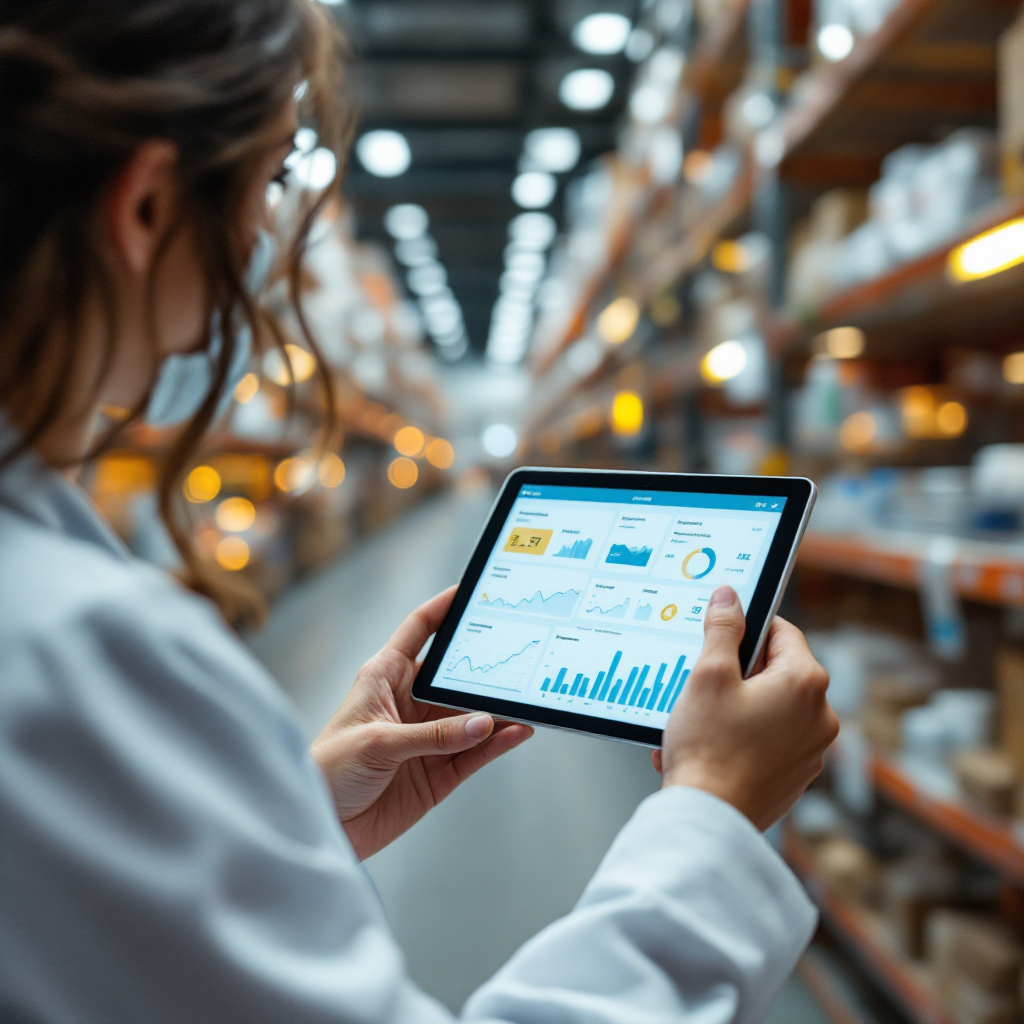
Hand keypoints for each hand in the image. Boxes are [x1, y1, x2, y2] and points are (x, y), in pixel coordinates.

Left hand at [311, 587, 532, 859]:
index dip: (444, 608)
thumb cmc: (328, 771)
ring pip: (472, 715)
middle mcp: (409, 701)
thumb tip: (481, 723)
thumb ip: (432, 735)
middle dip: (485, 663)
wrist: (321, 830)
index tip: (472, 591)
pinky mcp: (437, 771)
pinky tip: (517, 731)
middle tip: (518, 650)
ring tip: (526, 698)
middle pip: (455, 673)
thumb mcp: (377, 742)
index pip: (419, 630)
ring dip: (497, 708)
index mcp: (385, 676)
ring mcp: (427, 737)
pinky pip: (475, 752)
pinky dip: (498, 742)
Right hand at [653, 586, 838, 830]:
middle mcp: (820, 716)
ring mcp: (811, 749)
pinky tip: (708, 745)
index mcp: (805, 683)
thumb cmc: (709, 749)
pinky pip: (769, 740)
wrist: (709, 817)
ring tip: (700, 720)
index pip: (782, 631)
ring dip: (736, 706)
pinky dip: (741, 736)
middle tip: (702, 684)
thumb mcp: (708, 675)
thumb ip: (723, 628)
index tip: (721, 635)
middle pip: (776, 670)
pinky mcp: (796, 775)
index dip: (747, 628)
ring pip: (771, 706)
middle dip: (737, 673)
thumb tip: (730, 597)